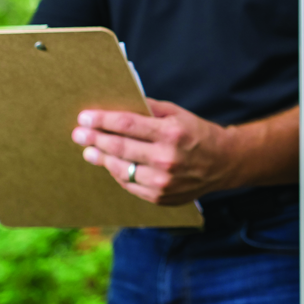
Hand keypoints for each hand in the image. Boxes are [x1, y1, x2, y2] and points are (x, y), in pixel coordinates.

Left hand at [72, 99, 237, 205]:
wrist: (224, 163)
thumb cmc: (198, 134)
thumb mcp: (178, 114)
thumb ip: (149, 110)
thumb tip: (118, 105)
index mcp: (171, 133)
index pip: (127, 125)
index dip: (102, 120)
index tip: (85, 117)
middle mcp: (166, 159)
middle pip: (119, 148)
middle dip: (94, 139)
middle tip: (79, 134)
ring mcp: (163, 182)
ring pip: (121, 169)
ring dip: (101, 158)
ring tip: (88, 151)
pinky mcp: (160, 197)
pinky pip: (130, 185)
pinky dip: (117, 173)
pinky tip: (109, 164)